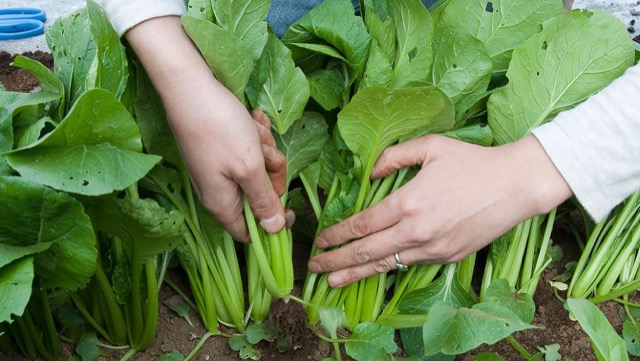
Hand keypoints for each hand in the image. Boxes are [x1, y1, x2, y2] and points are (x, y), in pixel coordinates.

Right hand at [125, 17, 285, 240]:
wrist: (190, 86)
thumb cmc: (219, 128)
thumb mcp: (249, 168)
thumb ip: (264, 200)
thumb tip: (275, 230)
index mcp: (221, 203)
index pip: (249, 232)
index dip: (272, 223)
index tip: (291, 209)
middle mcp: (219, 189)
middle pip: (260, 195)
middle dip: (270, 171)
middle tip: (265, 153)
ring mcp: (220, 168)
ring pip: (259, 168)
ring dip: (263, 147)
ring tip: (253, 129)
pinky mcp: (222, 148)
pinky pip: (249, 149)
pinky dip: (254, 135)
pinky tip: (251, 119)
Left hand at [307, 134, 571, 286]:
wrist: (515, 185)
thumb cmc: (472, 161)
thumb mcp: (429, 146)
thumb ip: (393, 156)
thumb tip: (369, 172)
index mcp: (408, 202)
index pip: (362, 224)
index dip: (337, 234)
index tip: (320, 240)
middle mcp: (417, 230)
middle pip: (367, 251)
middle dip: (336, 260)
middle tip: (314, 267)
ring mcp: (433, 248)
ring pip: (386, 265)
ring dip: (356, 274)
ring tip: (332, 282)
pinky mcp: (448, 258)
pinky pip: (410, 265)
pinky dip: (388, 269)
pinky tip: (373, 271)